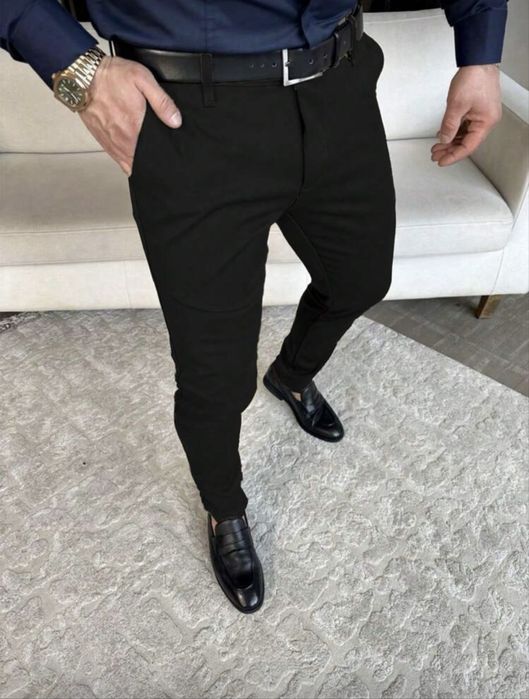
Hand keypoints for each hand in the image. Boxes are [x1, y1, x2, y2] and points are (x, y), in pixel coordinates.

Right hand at [77, 55, 181, 174]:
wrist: (82, 75)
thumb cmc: (111, 76)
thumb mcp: (143, 80)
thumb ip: (161, 102)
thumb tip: (176, 121)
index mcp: (134, 128)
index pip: (152, 154)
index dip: (160, 158)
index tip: (167, 157)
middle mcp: (121, 139)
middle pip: (139, 162)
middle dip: (150, 162)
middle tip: (159, 157)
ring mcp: (110, 142)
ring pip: (127, 163)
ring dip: (137, 163)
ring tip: (147, 159)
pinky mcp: (101, 140)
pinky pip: (116, 157)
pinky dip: (125, 159)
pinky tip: (132, 155)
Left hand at [431, 64, 501, 166]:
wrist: (478, 61)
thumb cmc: (473, 79)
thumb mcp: (456, 105)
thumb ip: (449, 125)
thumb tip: (444, 140)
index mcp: (486, 122)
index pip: (468, 146)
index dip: (454, 156)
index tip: (442, 161)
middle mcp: (486, 121)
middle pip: (467, 142)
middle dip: (450, 149)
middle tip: (435, 155)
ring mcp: (482, 116)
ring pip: (465, 135)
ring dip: (450, 141)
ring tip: (436, 147)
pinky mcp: (478, 110)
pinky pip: (465, 126)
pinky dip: (454, 131)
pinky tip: (443, 134)